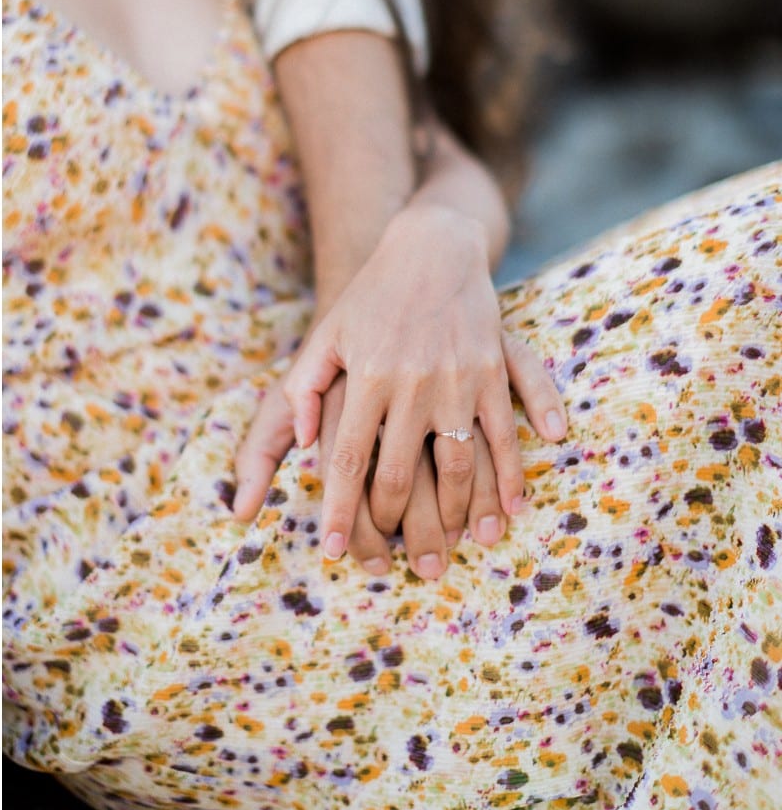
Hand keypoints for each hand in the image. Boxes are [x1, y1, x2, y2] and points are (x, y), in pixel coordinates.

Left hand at [285, 205, 566, 562]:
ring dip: (460, 514)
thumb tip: (299, 443)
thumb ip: (303, 389)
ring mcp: (459, 378)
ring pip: (460, 464)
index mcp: (366, 378)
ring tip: (459, 549)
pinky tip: (510, 511)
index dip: (340, 510)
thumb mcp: (325, 337)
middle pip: (402, 472)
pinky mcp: (495, 371)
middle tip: (401, 562)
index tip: (334, 550)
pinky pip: (507, 435)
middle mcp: (412, 383)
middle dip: (398, 525)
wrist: (431, 247)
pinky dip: (511, 478)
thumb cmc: (369, 299)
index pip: (349, 460)